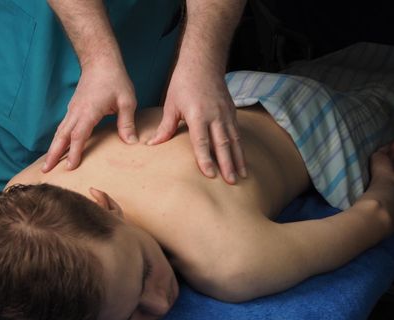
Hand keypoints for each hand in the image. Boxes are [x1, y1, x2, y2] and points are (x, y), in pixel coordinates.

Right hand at [42, 59, 136, 171]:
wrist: (100, 60)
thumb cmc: (115, 79)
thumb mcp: (127, 101)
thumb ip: (127, 123)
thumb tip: (132, 143)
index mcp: (89, 111)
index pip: (78, 135)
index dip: (74, 152)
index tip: (70, 167)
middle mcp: (76, 111)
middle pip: (61, 136)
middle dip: (53, 154)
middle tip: (45, 171)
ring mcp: (73, 109)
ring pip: (60, 131)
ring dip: (53, 148)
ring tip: (47, 164)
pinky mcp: (73, 108)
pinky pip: (63, 126)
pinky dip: (58, 139)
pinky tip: (58, 147)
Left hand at [148, 61, 245, 183]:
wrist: (203, 62)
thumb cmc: (183, 83)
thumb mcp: (171, 104)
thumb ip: (165, 127)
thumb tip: (152, 144)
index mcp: (197, 114)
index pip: (202, 141)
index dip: (205, 159)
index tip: (210, 174)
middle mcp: (215, 115)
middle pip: (222, 144)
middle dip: (227, 164)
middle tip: (231, 182)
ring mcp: (226, 113)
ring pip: (234, 140)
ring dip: (238, 159)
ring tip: (241, 176)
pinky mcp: (231, 111)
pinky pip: (237, 133)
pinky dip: (240, 148)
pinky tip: (241, 160)